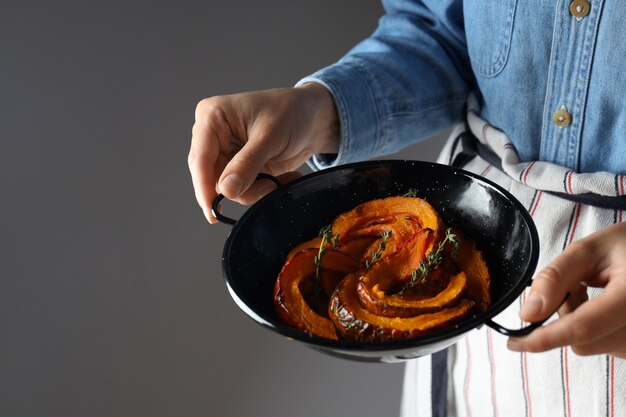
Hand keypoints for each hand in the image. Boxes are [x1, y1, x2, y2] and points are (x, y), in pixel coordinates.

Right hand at [188, 83, 338, 222]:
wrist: (313, 118)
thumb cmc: (291, 112)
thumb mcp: (270, 137)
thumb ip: (247, 164)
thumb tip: (225, 190)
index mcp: (212, 118)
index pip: (200, 158)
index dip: (203, 186)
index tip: (211, 210)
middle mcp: (213, 136)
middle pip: (211, 177)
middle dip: (239, 189)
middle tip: (268, 186)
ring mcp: (226, 153)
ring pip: (227, 188)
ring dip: (254, 191)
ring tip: (276, 181)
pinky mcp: (239, 167)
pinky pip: (242, 189)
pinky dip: (261, 190)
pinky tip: (279, 180)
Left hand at [507, 221, 625, 357]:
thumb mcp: (587, 251)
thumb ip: (555, 279)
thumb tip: (527, 314)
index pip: (582, 328)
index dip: (544, 337)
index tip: (515, 341)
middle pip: (582, 341)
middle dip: (564, 315)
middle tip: (574, 285)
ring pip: (590, 345)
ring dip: (577, 320)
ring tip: (592, 290)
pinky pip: (603, 345)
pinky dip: (591, 326)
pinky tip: (601, 303)